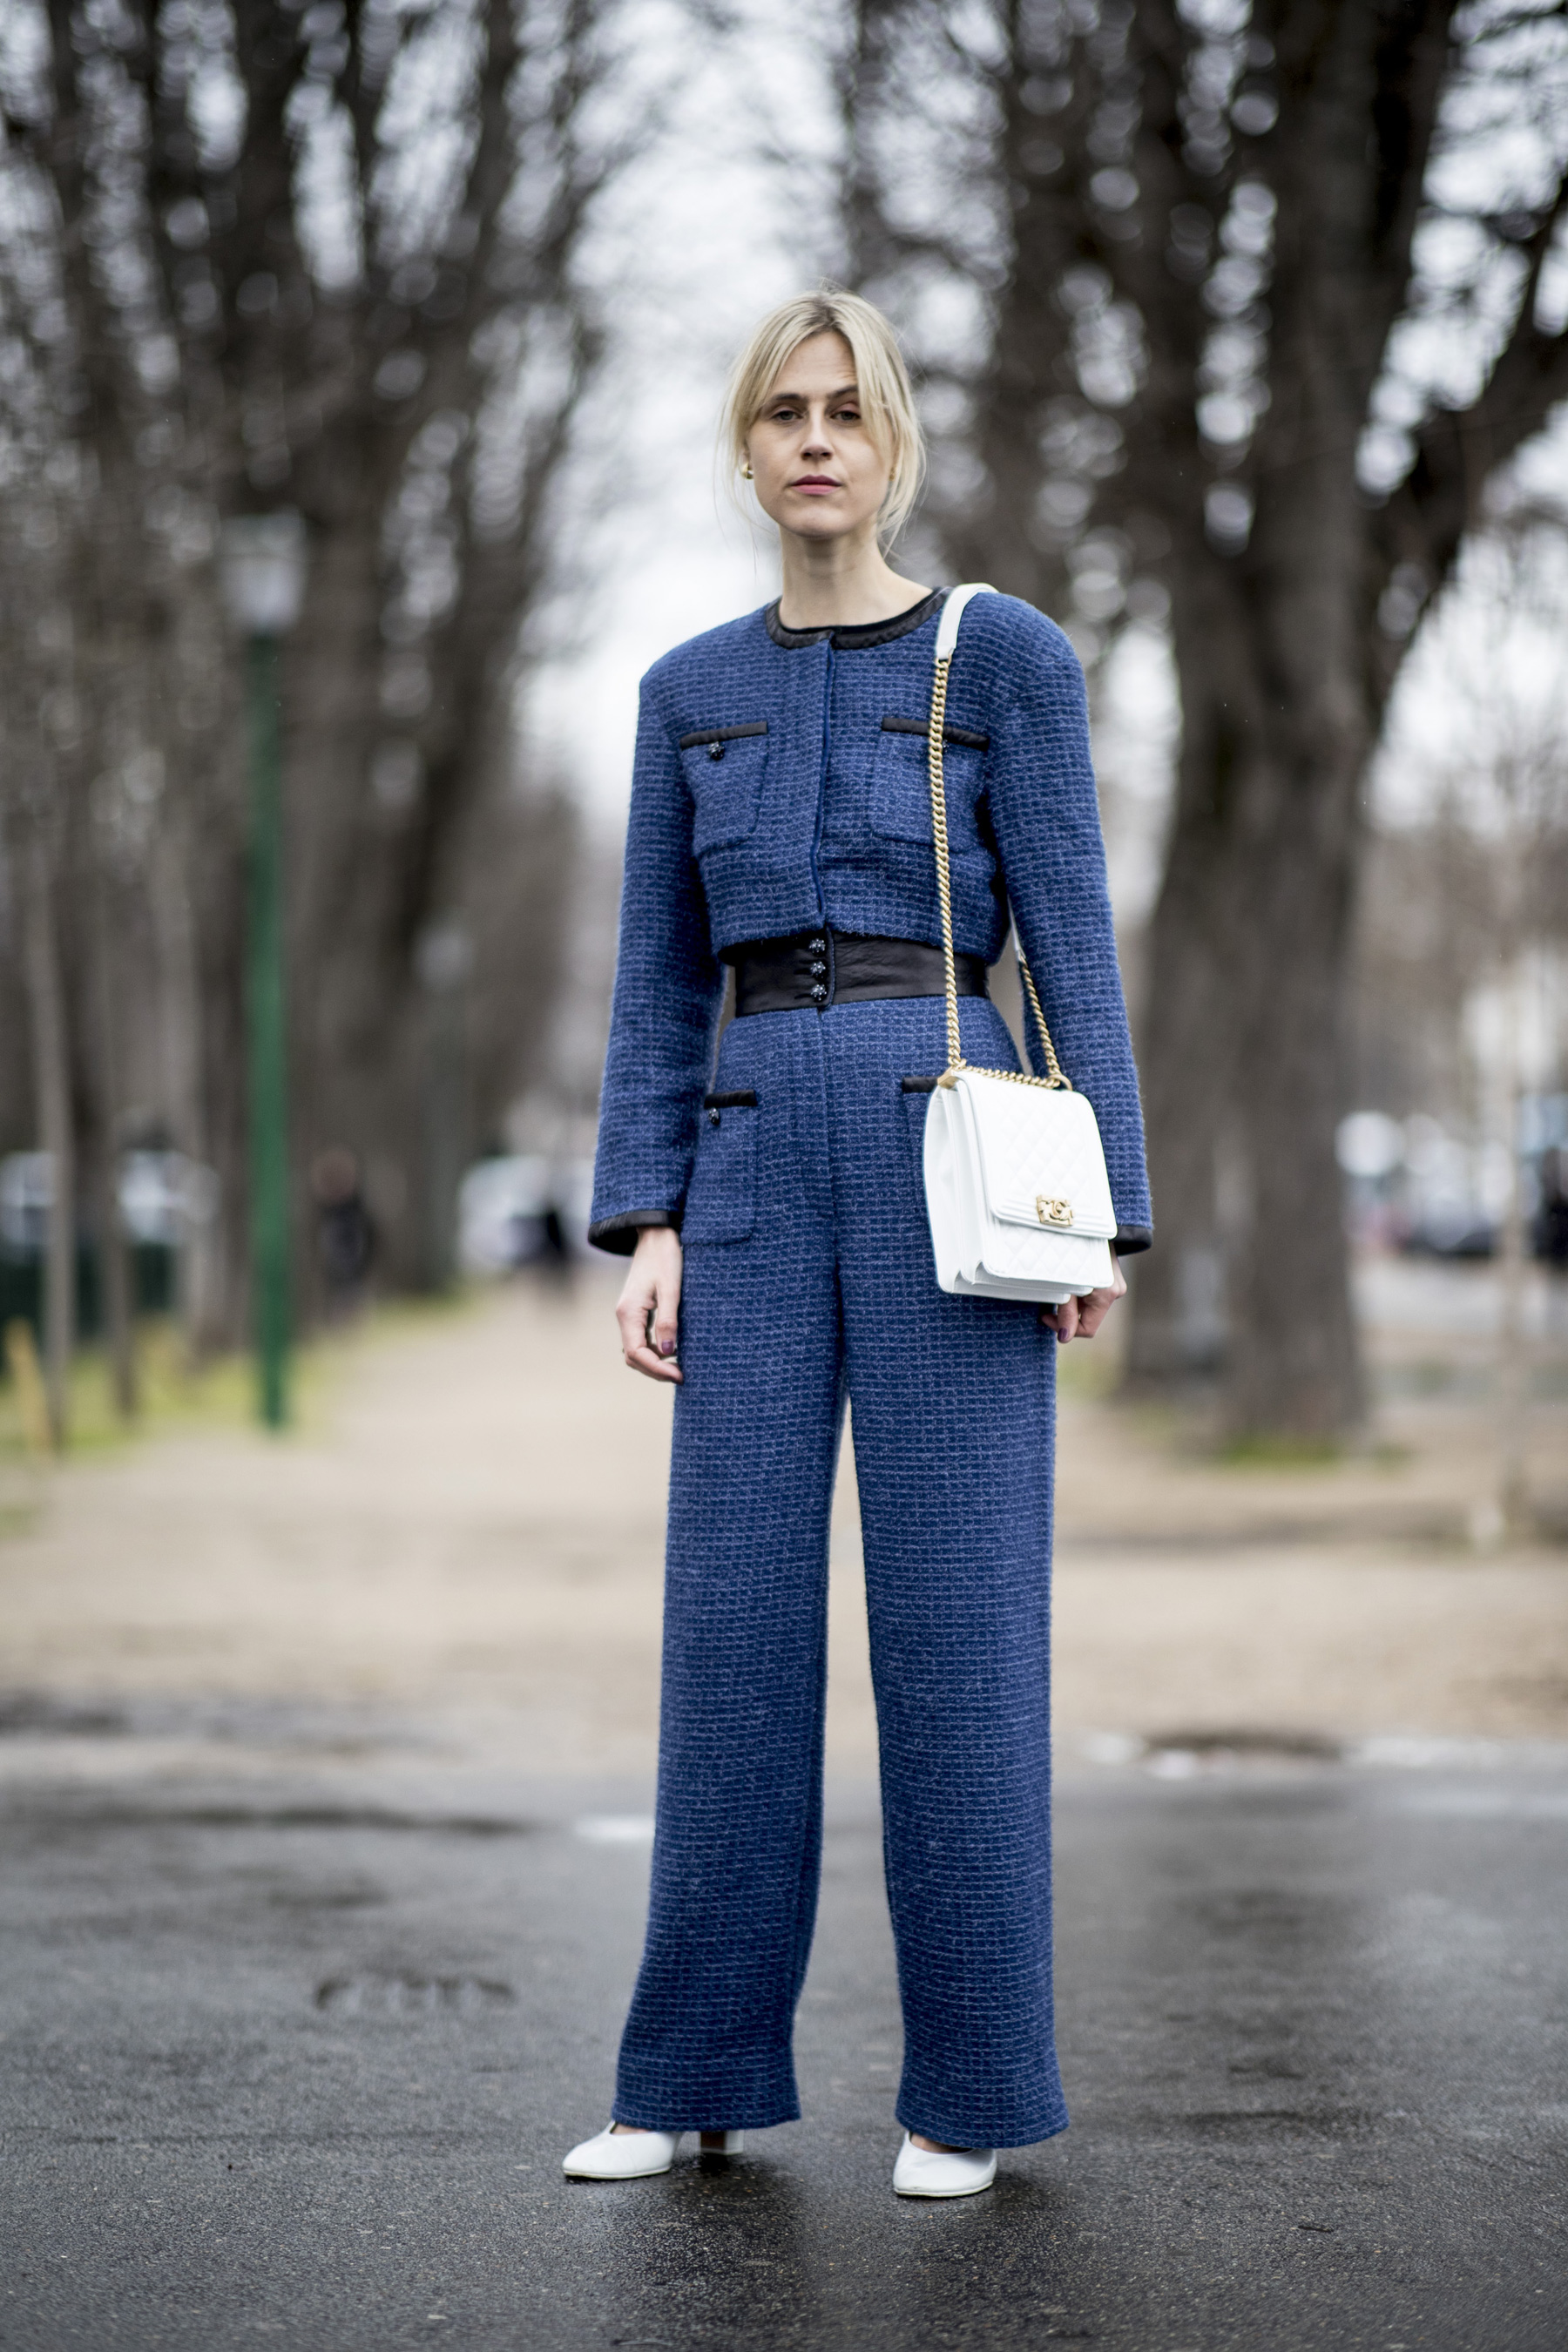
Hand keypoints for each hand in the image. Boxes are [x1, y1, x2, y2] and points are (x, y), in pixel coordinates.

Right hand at [616, 1226, 684, 1382]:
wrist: (656, 1235)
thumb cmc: (665, 1258)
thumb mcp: (671, 1289)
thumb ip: (668, 1320)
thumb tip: (667, 1351)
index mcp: (628, 1312)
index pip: (636, 1353)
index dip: (657, 1369)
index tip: (679, 1375)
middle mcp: (624, 1316)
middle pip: (633, 1356)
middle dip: (655, 1370)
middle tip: (681, 1376)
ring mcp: (629, 1314)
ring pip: (636, 1349)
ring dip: (654, 1362)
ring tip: (678, 1367)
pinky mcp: (636, 1311)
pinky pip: (641, 1339)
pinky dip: (654, 1350)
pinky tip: (672, 1351)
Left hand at [1039, 1253, 1125, 1343]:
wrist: (1090, 1222)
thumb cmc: (1074, 1249)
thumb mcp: (1066, 1283)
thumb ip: (1066, 1312)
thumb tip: (1064, 1338)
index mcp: (1106, 1295)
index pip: (1087, 1329)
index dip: (1064, 1328)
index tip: (1046, 1316)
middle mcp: (1116, 1292)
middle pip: (1088, 1318)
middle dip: (1068, 1313)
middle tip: (1051, 1300)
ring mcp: (1116, 1286)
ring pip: (1090, 1307)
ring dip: (1074, 1303)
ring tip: (1061, 1286)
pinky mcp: (1113, 1279)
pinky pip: (1094, 1296)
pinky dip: (1080, 1294)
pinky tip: (1072, 1281)